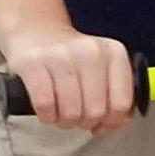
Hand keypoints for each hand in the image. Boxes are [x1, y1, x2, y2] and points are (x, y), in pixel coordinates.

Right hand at [0, 22, 135, 132]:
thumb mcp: (103, 70)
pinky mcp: (33, 63)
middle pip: (96, 111)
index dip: (110, 121)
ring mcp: (62, 56)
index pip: (121, 103)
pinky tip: (47, 109)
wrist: (37, 31)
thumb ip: (116, 97)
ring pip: (71, 112)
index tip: (100, 121)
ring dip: (64, 121)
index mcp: (115, 53)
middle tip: (76, 116)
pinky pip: (45, 105)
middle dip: (85, 122)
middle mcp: (91, 52)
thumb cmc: (74, 59)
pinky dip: (46, 115)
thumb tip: (118, 124)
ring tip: (61, 113)